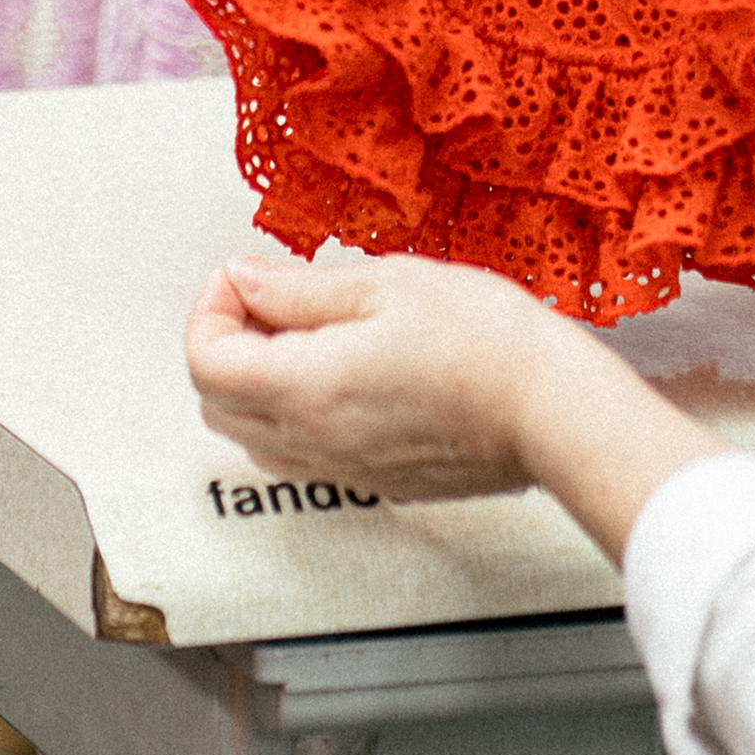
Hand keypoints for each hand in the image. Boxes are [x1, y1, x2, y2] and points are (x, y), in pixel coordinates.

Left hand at [186, 248, 727, 559]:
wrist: (551, 410)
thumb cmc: (485, 341)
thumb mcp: (387, 283)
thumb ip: (301, 288)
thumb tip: (244, 280)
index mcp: (305, 386)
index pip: (204, 360)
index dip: (211, 306)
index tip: (246, 275)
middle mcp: (311, 440)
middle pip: (215, 403)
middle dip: (225, 342)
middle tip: (272, 297)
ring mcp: (342, 468)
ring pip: (252, 436)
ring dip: (256, 383)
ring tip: (310, 333)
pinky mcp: (373, 480)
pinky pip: (300, 453)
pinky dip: (294, 413)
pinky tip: (344, 371)